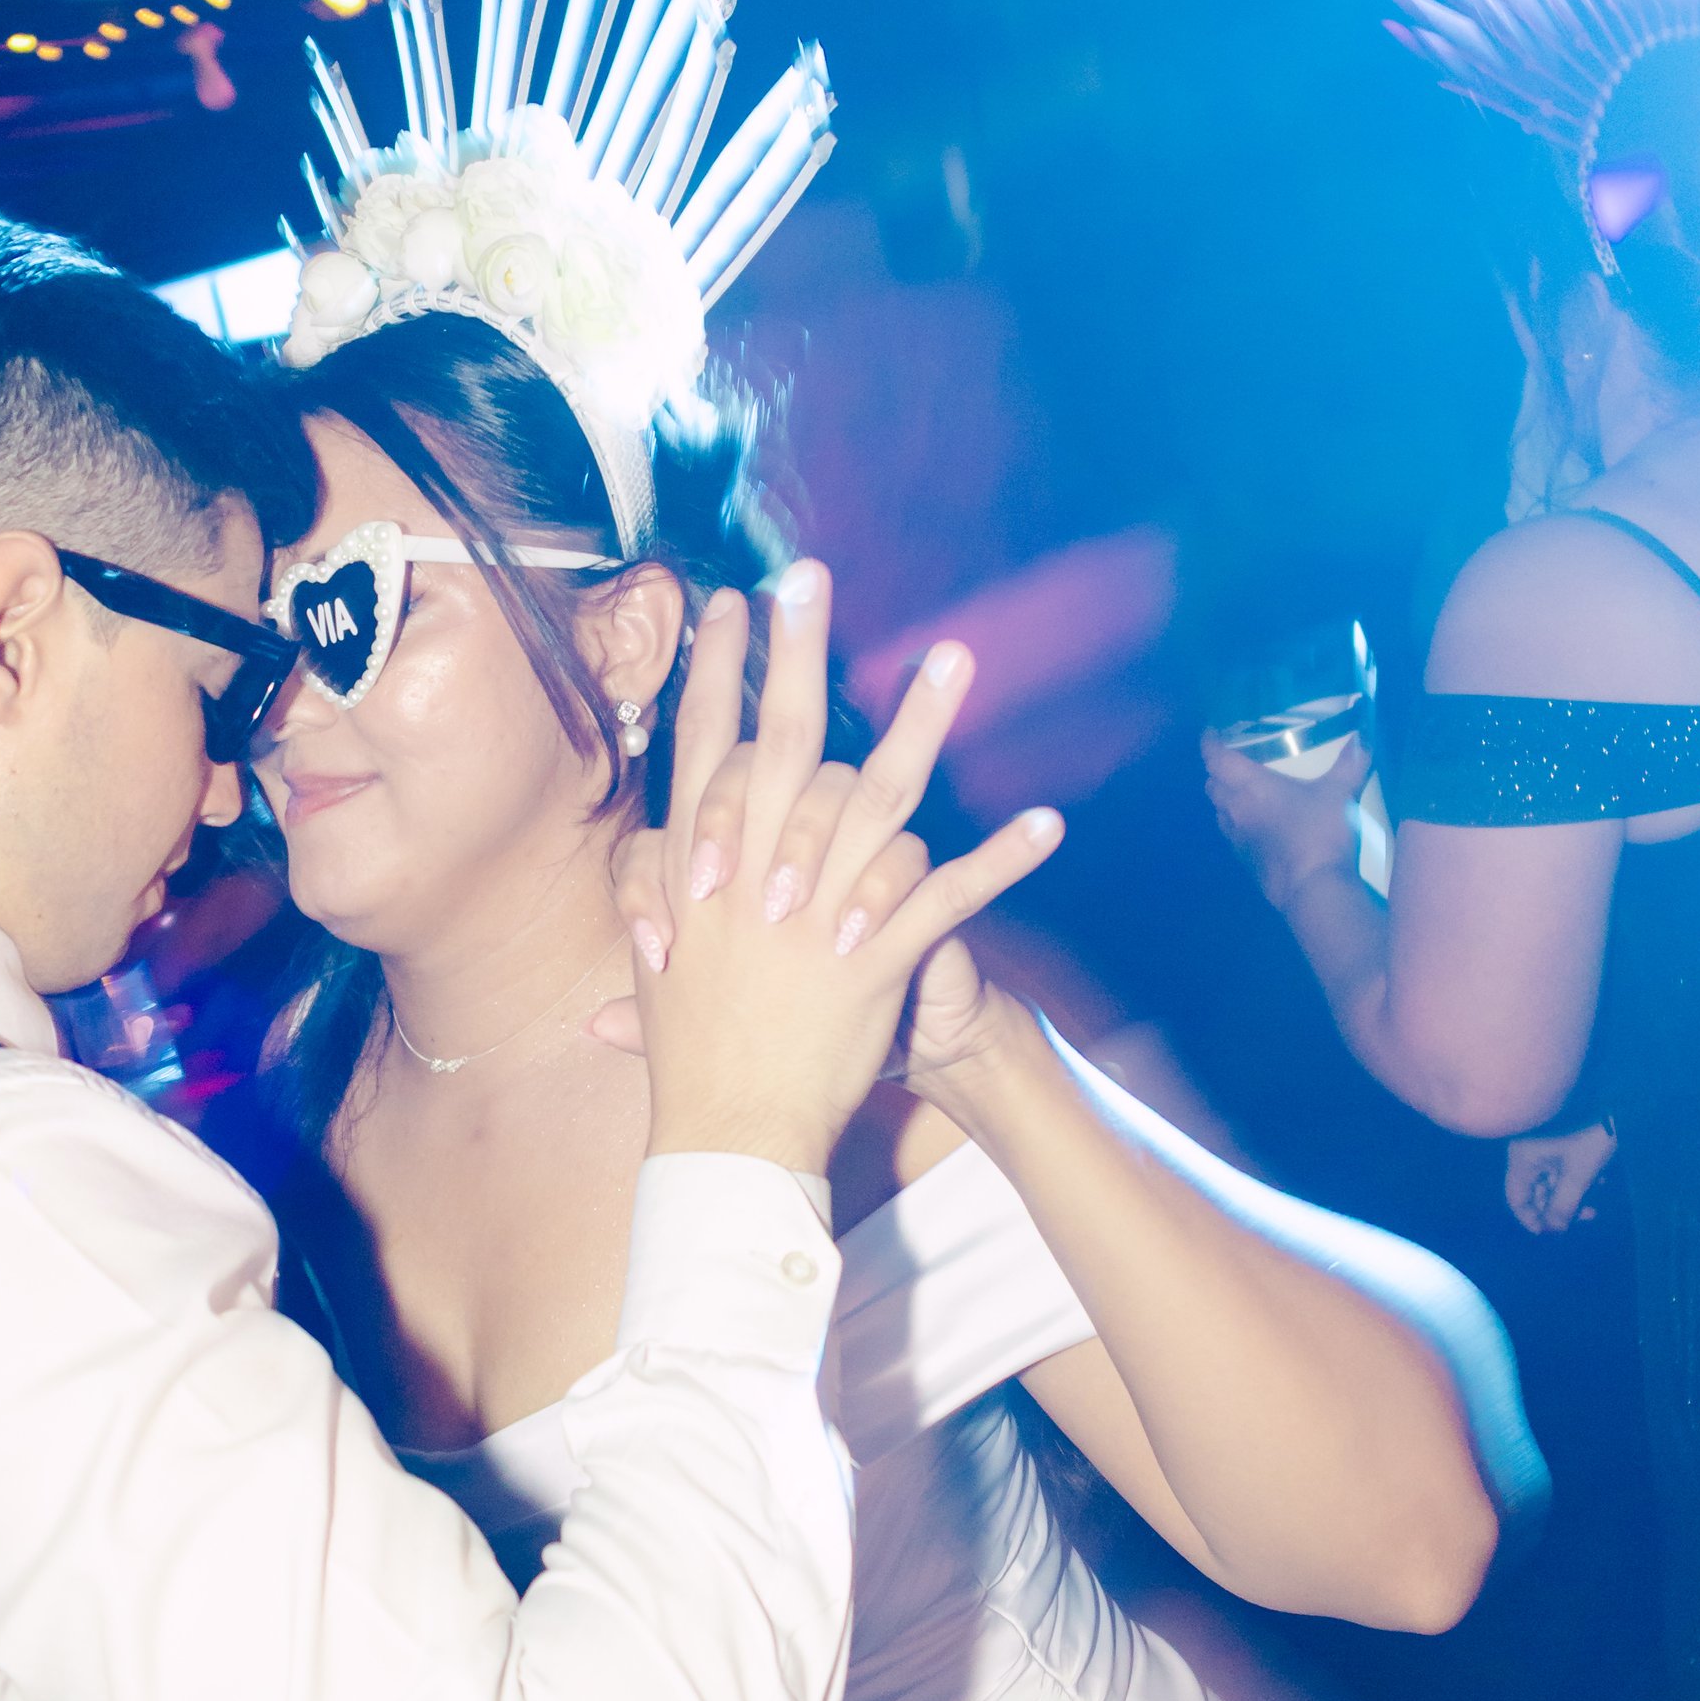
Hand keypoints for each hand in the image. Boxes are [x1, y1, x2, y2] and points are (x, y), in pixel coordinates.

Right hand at [606, 566, 1062, 1177]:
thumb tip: (652, 871)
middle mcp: (762, 863)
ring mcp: (825, 902)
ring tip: (955, 656)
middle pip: (786, 734)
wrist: (730, 1123)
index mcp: (704, 859)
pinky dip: (1005, 859)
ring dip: (924, 720)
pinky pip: (954, 891)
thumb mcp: (651, 959)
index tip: (729, 605)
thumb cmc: (689, 1044)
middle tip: (810, 577)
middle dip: (795, 649)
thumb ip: (650, 901)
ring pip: (881, 791)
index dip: (717, 668)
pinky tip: (1049, 825)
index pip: (706, 740)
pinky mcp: (883, 948)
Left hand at [1201, 730, 1367, 916]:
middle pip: (1212, 783)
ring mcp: (1236, 838)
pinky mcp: (1244, 860)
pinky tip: (1256, 822)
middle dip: (1217, 769)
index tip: (1211, 731)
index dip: (1210, 742)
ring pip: (1218, 810)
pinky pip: (1231, 833)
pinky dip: (1235, 821)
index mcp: (1249, 787)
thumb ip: (1350, 764)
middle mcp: (1234, 809)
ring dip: (1224, 796)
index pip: (1216, 758)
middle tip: (1233, 759)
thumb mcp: (1339, 794)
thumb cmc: (1320, 833)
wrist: (1312, 888)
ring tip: (1242, 788)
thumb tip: (1363, 738)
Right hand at [1504, 1118, 1616, 1234]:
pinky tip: (1600, 1179)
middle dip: (1560, 1207)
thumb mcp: (1580, 1174)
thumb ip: (1563, 1206)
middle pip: (1536, 1190)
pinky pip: (1562, 1166)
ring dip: (1574, 1194)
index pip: (1516, 1198)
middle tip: (1588, 1216)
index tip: (1553, 1233)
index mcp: (1524, 1159)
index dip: (1532, 1219)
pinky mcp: (1561, 1138)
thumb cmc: (1589, 1135)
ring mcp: (1544, 1144)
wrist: (1613, 1094)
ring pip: (1552, 1180)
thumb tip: (1552, 1232)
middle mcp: (1528, 1152)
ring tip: (1598, 1199)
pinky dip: (1578, 1178)